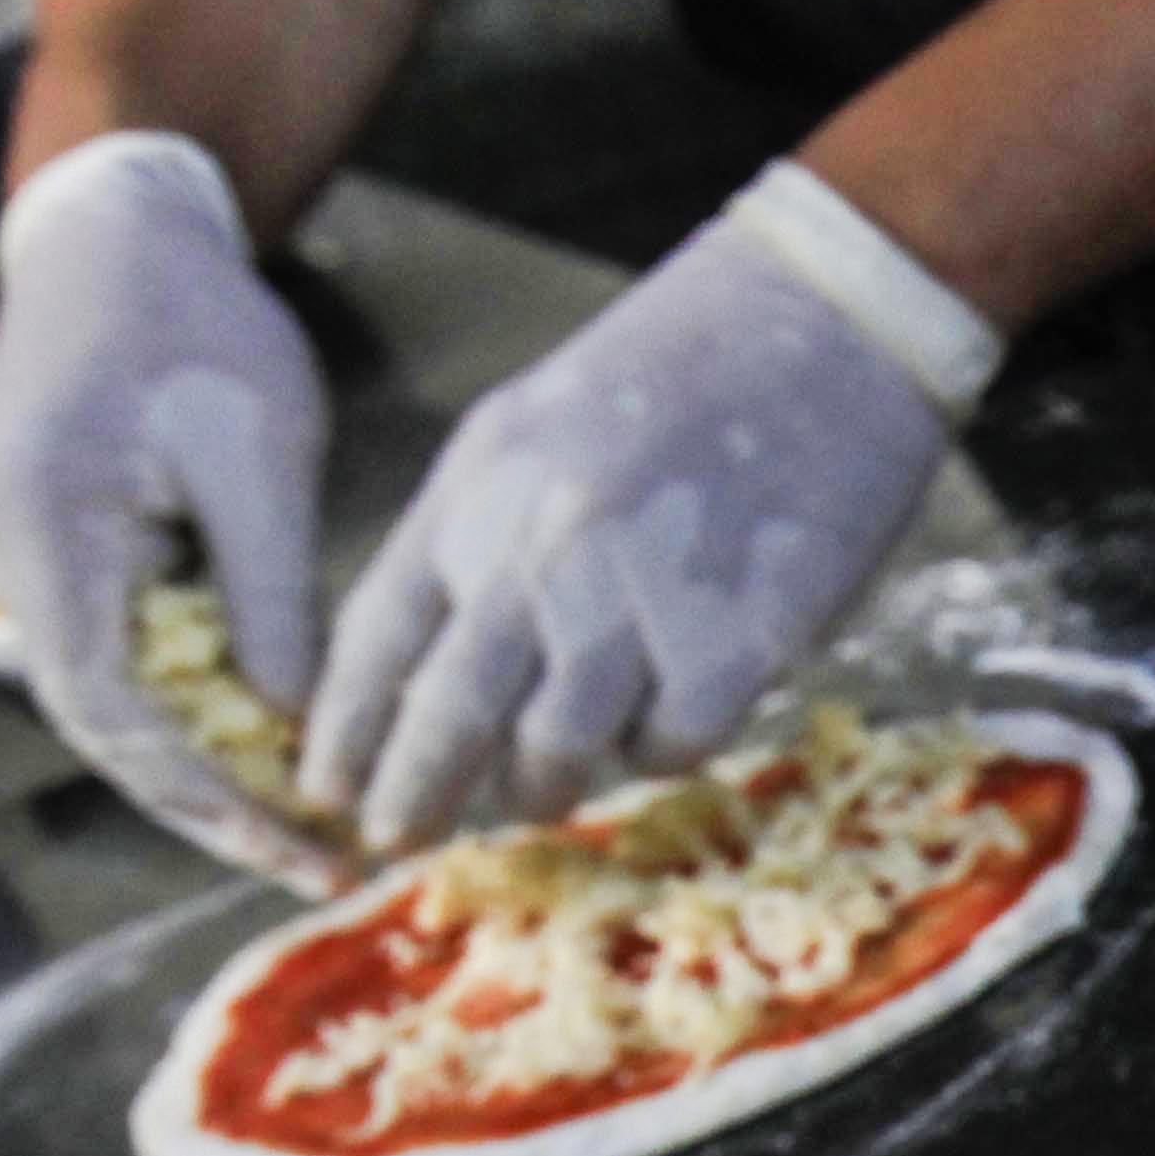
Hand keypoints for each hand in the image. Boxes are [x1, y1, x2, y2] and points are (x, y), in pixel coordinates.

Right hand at [0, 131, 331, 876]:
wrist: (118, 236)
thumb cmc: (196, 324)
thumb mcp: (259, 451)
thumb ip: (270, 595)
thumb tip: (294, 727)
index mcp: (42, 525)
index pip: (108, 709)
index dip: (204, 795)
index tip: (296, 847)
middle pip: (104, 725)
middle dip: (215, 803)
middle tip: (324, 867)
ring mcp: (1, 558)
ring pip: (108, 701)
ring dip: (205, 766)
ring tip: (314, 829)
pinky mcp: (34, 554)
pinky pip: (110, 656)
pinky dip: (188, 708)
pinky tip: (272, 751)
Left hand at [302, 162, 985, 848]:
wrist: (825, 316)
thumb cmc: (681, 370)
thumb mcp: (534, 427)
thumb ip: (481, 535)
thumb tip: (441, 666)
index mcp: (477, 488)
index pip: (377, 637)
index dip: (344, 730)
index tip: (328, 790)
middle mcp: (541, 546)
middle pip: (447, 714)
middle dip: (413, 795)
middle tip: (399, 839)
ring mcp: (636, 595)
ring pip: (555, 751)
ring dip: (541, 788)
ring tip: (544, 793)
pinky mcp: (734, 636)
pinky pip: (668, 744)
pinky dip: (658, 751)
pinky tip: (666, 722)